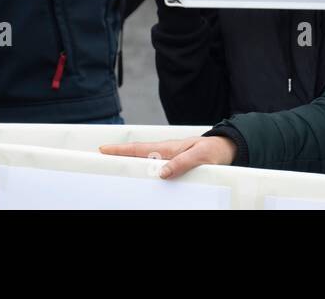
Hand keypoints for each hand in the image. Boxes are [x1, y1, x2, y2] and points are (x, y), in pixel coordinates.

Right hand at [98, 136, 236, 179]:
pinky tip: (139, 177)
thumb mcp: (199, 157)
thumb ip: (181, 163)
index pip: (139, 149)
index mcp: (167, 148)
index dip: (120, 150)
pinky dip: (143, 169)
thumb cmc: (212, 151)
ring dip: (129, 163)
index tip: (103, 150)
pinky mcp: (173, 163)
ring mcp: (168, 157)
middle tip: (100, 160)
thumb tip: (161, 173)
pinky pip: (154, 167)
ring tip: (114, 169)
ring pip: (143, 160)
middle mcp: (165, 151)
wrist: (224, 149)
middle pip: (136, 154)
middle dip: (118, 156)